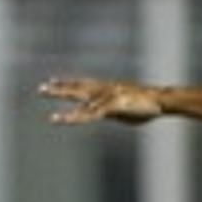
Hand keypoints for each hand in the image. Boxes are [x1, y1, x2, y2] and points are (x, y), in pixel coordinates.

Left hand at [39, 77, 163, 124]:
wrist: (160, 101)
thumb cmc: (145, 106)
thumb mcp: (123, 109)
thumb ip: (109, 111)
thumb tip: (103, 114)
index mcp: (105, 89)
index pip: (82, 84)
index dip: (66, 83)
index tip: (52, 81)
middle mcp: (104, 89)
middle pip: (77, 88)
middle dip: (59, 89)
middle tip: (41, 89)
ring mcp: (108, 97)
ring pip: (82, 102)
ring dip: (68, 110)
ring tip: (52, 118)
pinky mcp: (114, 106)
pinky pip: (93, 114)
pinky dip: (79, 117)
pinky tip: (68, 120)